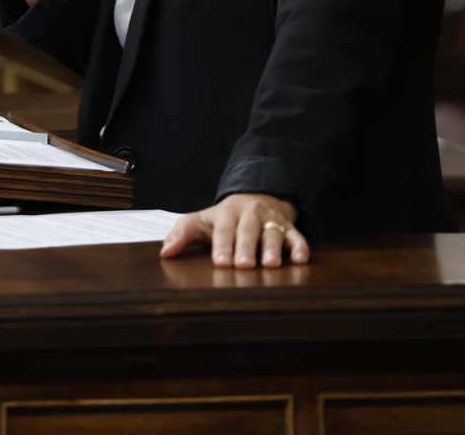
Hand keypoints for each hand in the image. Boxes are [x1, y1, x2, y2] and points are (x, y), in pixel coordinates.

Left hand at [159, 193, 309, 268]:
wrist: (256, 197)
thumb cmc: (223, 218)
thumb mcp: (200, 221)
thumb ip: (182, 234)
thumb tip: (165, 253)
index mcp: (226, 213)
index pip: (223, 229)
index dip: (222, 245)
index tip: (221, 262)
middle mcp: (250, 214)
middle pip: (248, 230)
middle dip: (246, 247)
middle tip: (244, 265)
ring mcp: (271, 220)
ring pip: (273, 233)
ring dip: (273, 248)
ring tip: (271, 265)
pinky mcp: (289, 227)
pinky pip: (296, 236)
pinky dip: (300, 247)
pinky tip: (300, 259)